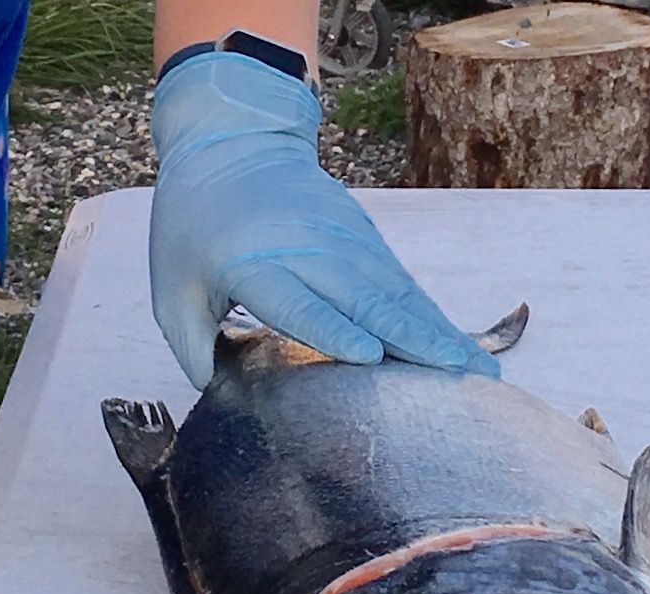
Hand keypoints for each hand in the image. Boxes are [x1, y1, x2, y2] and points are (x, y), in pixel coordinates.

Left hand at [148, 52, 499, 390]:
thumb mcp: (170, 288)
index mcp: (252, 263)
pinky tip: (458, 345)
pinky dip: (430, 315)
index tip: (370, 357)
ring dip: (438, 332)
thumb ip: (191, 347)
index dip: (332, 329)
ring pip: (395, 292)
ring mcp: (341, 238)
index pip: (298, 302)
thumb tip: (217, 396)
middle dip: (414, 340)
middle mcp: (306, 248)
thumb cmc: (192, 227)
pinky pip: (400, 281)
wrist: (230, 141)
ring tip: (479, 373)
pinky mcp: (362, 234)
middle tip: (459, 380)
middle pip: (365, 299)